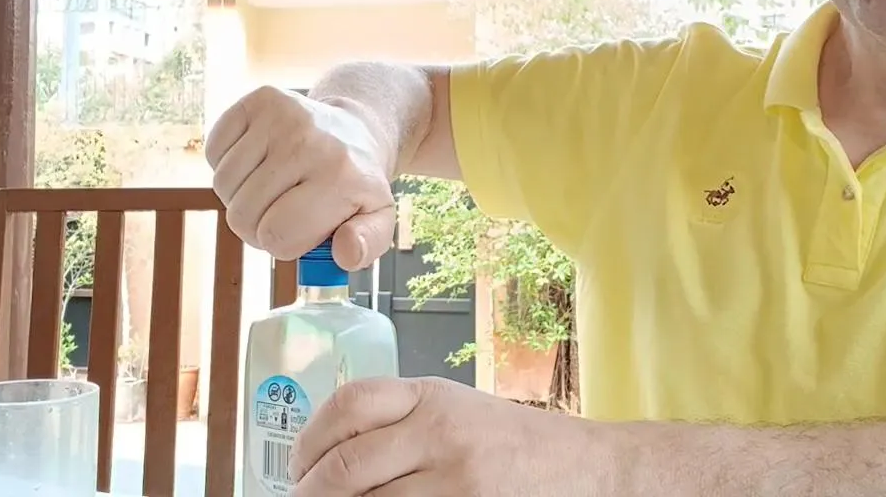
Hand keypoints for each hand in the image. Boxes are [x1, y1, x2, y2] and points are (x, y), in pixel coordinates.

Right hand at [204, 86, 394, 267]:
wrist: (356, 129)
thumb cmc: (358, 184)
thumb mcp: (377, 221)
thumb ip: (366, 246)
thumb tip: (345, 254)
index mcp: (341, 178)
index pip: (276, 235)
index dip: (281, 245)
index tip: (299, 232)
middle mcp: (309, 142)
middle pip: (242, 215)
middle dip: (257, 226)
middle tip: (282, 211)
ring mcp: (282, 116)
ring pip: (223, 185)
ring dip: (240, 197)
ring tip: (272, 187)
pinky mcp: (259, 99)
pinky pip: (214, 151)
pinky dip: (227, 164)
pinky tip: (259, 161)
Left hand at [289, 376, 602, 496]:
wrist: (589, 471)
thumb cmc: (517, 445)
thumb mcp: (457, 412)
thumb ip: (400, 421)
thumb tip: (326, 458)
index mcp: (432, 398)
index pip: (349, 405)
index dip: (308, 441)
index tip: (296, 468)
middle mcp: (442, 435)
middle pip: (345, 468)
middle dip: (310, 494)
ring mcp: (456, 483)